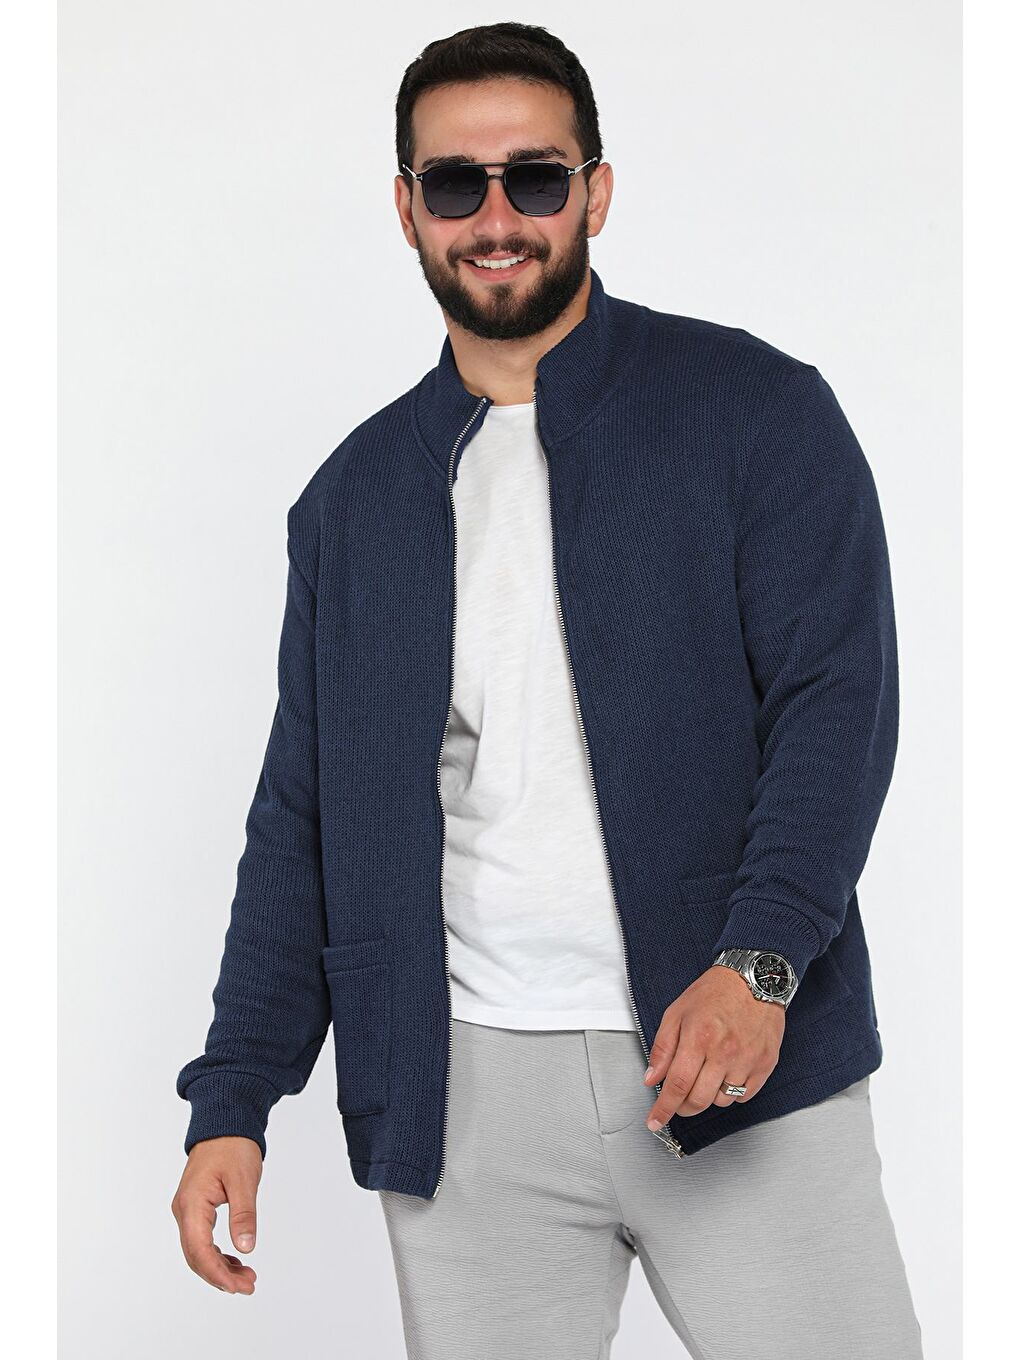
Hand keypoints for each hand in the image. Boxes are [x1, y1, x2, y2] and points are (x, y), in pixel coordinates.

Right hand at [171, 1136, 262, 1293]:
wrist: (225, 1124)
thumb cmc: (233, 1146)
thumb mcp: (244, 1180)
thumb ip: (243, 1214)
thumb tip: (246, 1248)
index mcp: (192, 1204)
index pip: (199, 1250)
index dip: (217, 1273)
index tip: (237, 1286)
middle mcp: (184, 1210)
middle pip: (196, 1256)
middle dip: (220, 1275)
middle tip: (248, 1285)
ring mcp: (188, 1210)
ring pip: (198, 1250)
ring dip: (220, 1267)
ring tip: (246, 1277)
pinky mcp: (195, 1208)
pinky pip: (202, 1239)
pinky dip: (218, 1253)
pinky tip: (236, 1260)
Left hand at [642, 964, 785, 1130]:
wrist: (754, 979)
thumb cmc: (715, 993)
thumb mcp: (677, 1012)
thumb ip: (662, 1048)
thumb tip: (651, 1078)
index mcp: (698, 1037)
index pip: (677, 1085)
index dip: (664, 1108)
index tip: (655, 1121)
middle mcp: (724, 1052)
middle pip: (698, 1100)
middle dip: (682, 1107)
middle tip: (677, 1100)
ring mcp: (747, 1060)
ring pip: (721, 1101)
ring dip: (707, 1096)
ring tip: (706, 1073)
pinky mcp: (765, 1064)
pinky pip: (744, 1096)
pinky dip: (731, 1092)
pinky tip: (726, 1073)